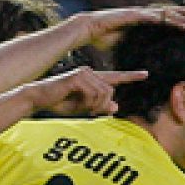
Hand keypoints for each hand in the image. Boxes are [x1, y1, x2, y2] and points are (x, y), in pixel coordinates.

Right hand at [24, 66, 145, 116]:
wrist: (39, 98)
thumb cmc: (59, 103)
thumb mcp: (83, 108)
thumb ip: (100, 107)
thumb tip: (116, 107)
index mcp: (93, 79)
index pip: (115, 76)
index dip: (131, 76)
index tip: (146, 74)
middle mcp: (90, 72)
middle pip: (110, 90)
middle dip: (103, 105)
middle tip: (91, 113)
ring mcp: (84, 72)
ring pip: (103, 93)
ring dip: (94, 106)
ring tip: (83, 108)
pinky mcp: (77, 76)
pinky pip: (93, 93)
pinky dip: (87, 103)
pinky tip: (77, 103)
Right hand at [80, 3, 184, 47]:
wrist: (88, 30)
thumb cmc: (103, 38)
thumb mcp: (123, 45)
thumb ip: (133, 49)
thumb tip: (140, 62)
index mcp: (140, 22)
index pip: (162, 20)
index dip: (175, 20)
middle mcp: (140, 15)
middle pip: (165, 13)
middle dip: (181, 14)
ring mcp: (135, 13)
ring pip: (159, 14)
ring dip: (174, 16)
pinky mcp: (128, 15)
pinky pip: (145, 16)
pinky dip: (156, 17)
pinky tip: (166, 18)